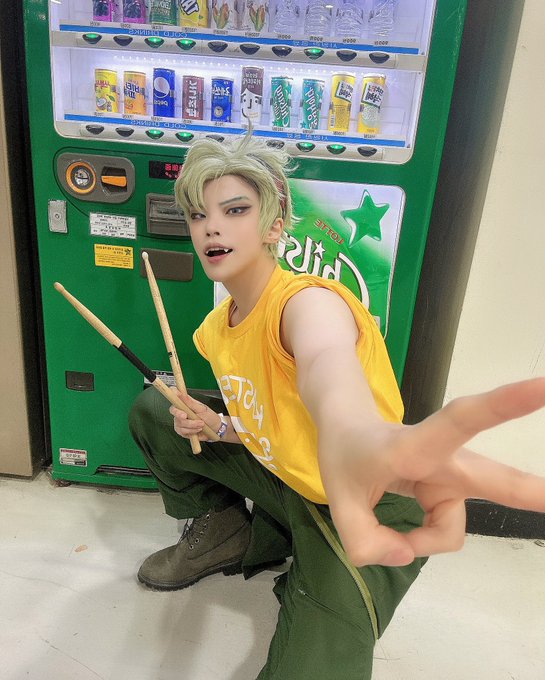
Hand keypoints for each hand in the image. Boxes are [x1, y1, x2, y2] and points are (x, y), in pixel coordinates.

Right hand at [169, 391, 221, 441]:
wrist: (215, 429)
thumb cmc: (209, 416)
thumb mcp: (202, 409)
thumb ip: (190, 402)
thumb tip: (181, 393)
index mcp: (185, 403)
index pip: (174, 397)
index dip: (173, 395)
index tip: (179, 401)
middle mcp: (180, 411)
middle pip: (174, 411)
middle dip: (180, 415)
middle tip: (186, 416)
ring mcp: (179, 421)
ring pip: (180, 423)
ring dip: (192, 425)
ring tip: (202, 424)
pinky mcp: (181, 431)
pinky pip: (182, 431)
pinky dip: (191, 431)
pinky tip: (198, 429)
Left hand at [320, 378, 544, 567]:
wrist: (349, 434)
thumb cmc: (347, 455)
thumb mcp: (339, 502)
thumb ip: (366, 542)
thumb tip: (409, 555)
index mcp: (411, 446)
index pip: (459, 422)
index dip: (502, 406)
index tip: (542, 387)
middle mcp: (441, 458)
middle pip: (491, 476)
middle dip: (531, 489)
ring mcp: (450, 477)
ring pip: (451, 528)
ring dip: (425, 537)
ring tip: (395, 532)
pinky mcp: (452, 492)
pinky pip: (443, 531)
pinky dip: (422, 537)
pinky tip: (404, 527)